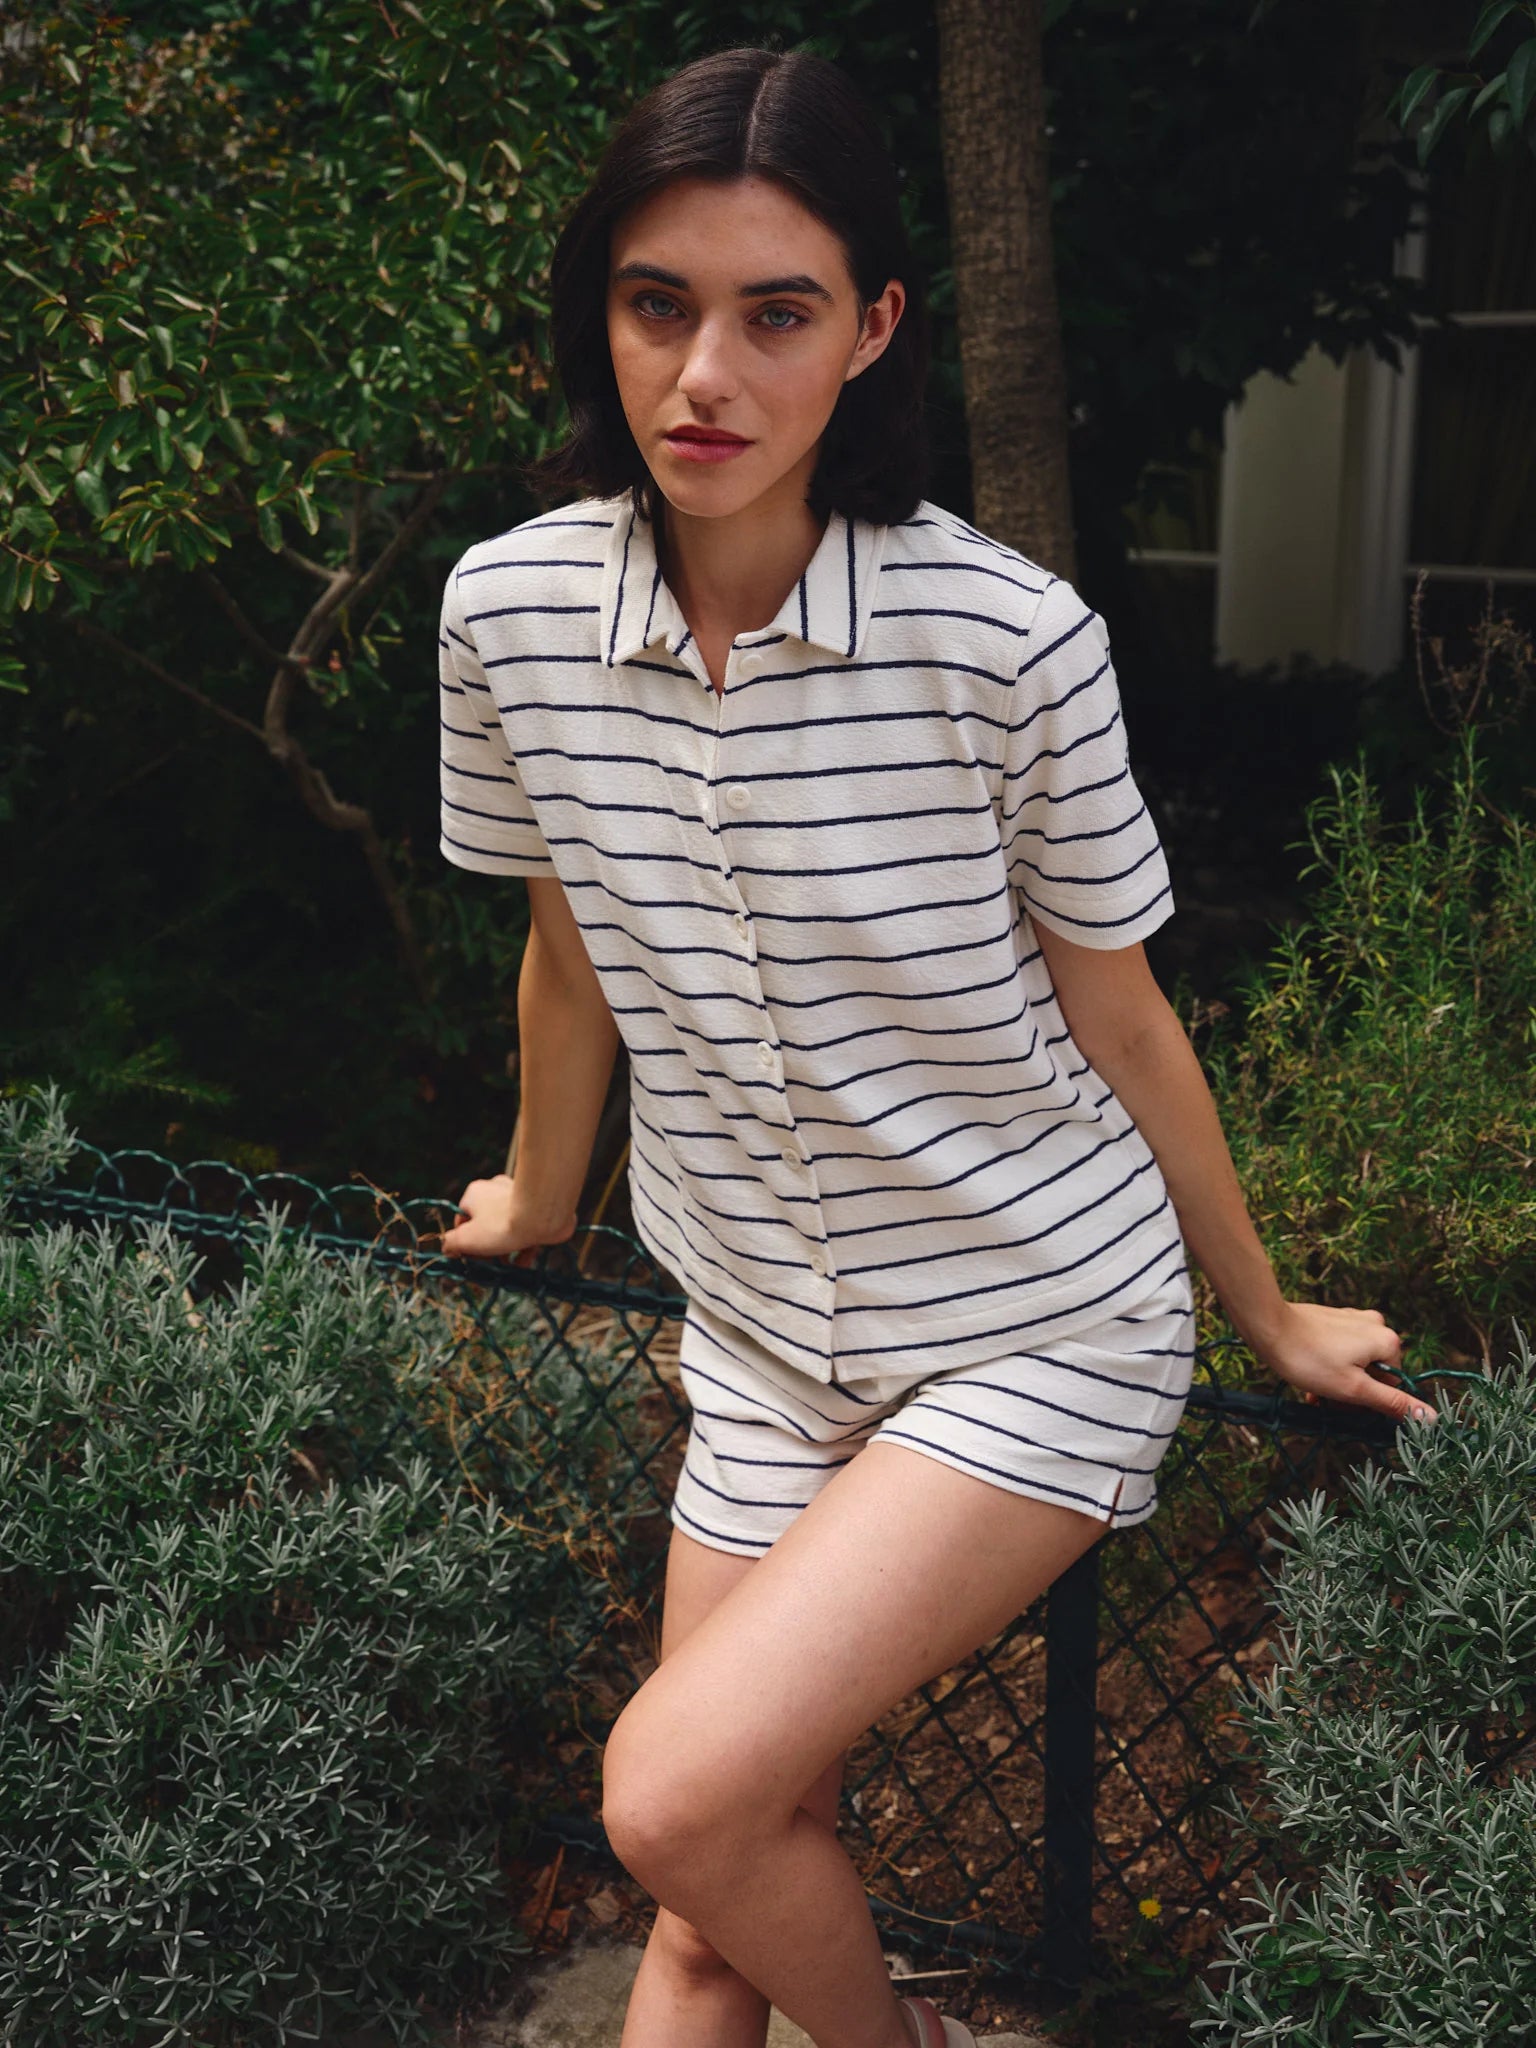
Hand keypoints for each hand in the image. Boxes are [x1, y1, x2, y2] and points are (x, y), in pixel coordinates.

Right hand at [439, 1173, 575, 1264]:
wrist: (543, 1215)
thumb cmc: (501, 1225)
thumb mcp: (467, 1239)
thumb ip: (451, 1244)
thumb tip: (446, 1248)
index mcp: (475, 1193)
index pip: (462, 1220)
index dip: (464, 1242)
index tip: (470, 1259)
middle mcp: (495, 1189)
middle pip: (485, 1225)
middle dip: (487, 1249)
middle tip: (490, 1266)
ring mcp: (518, 1197)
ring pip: (507, 1228)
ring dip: (506, 1250)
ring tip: (509, 1267)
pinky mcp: (537, 1206)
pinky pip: (526, 1228)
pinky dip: (524, 1245)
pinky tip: (524, 1261)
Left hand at [1258, 1300, 1437, 1425]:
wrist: (1269, 1326)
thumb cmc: (1309, 1359)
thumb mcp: (1353, 1389)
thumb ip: (1392, 1403)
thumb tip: (1430, 1417)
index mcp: (1388, 1341)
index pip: (1392, 1384)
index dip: (1368, 1401)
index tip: (1344, 1405)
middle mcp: (1376, 1324)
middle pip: (1373, 1372)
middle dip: (1350, 1392)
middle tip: (1325, 1400)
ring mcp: (1353, 1319)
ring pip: (1355, 1363)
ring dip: (1337, 1383)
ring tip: (1313, 1392)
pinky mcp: (1334, 1318)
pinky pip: (1340, 1349)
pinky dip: (1329, 1367)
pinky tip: (1309, 1378)